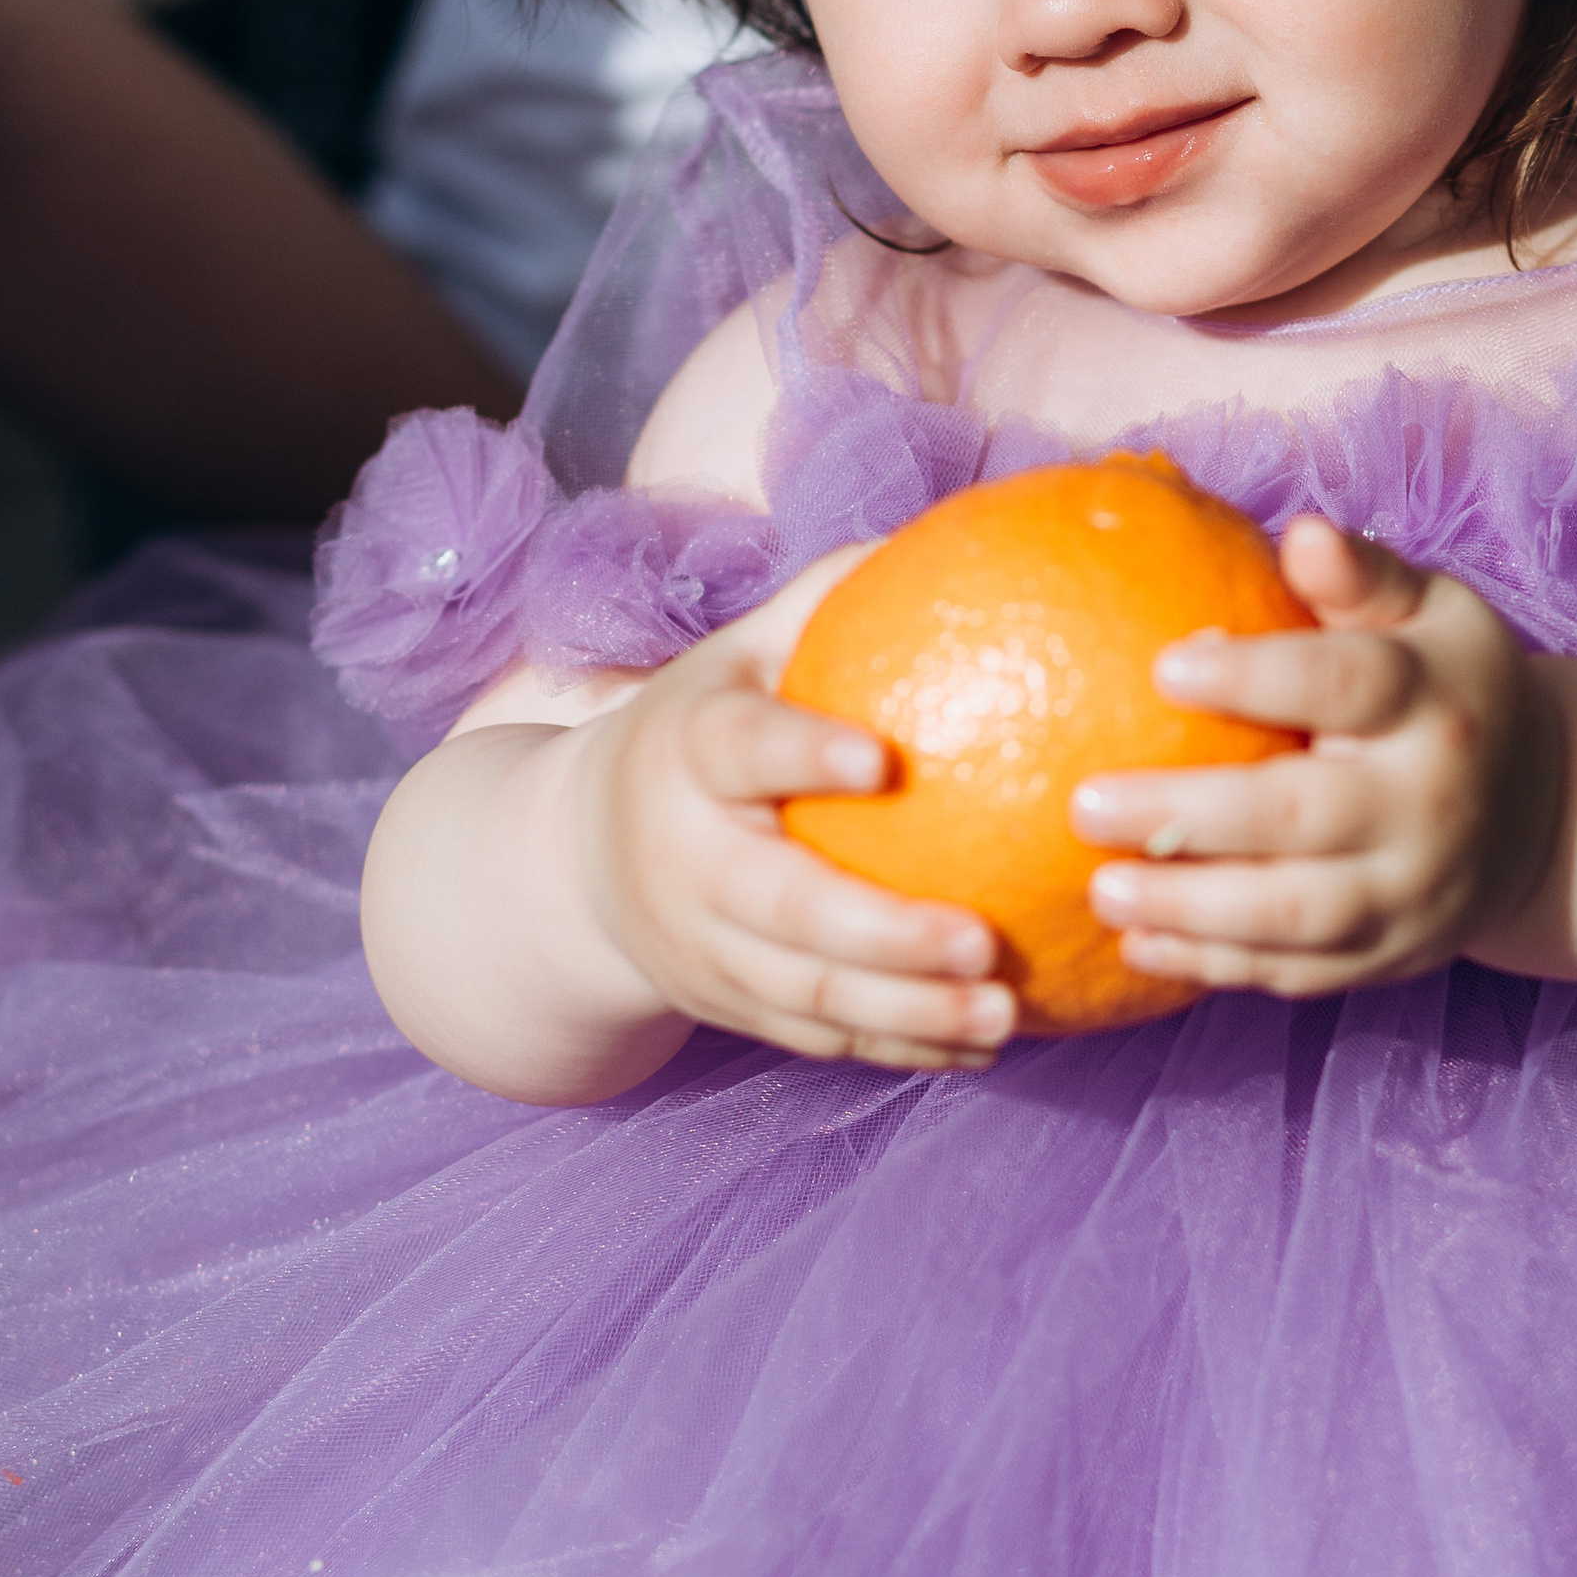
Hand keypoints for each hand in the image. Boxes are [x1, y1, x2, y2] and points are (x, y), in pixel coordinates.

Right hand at [571, 546, 1015, 1070]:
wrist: (575, 861)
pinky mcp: (729, 1006)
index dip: (799, 751)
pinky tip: (986, 1042)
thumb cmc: (698, 728)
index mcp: (689, 752)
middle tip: (980, 936)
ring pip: (805, 994)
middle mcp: (687, 858)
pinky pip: (820, 1038)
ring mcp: (703, 947)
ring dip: (906, 1010)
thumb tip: (948, 531)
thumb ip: (828, 599)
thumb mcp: (735, 656)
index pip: (740, 747)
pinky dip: (900, 1045)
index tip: (877, 757)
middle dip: (881, 932)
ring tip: (1002, 1011)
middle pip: (781, 906)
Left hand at [1068, 517, 1565, 1000]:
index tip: (1165, 667)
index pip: (1350, 685)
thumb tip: (1300, 532)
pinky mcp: (1389, 956)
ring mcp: (1412, 892)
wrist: (1539, 813)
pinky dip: (1215, 966)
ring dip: (1191, 909)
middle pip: (1306, 814)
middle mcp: (1431, 802)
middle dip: (1191, 815)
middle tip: (1085, 806)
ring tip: (1100, 890)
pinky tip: (1138, 948)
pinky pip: (1298, 972)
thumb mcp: (1430, 613)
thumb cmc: (1444, 685)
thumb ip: (1362, 576)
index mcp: (1435, 701)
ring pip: (1297, 913)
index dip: (1259, 677)